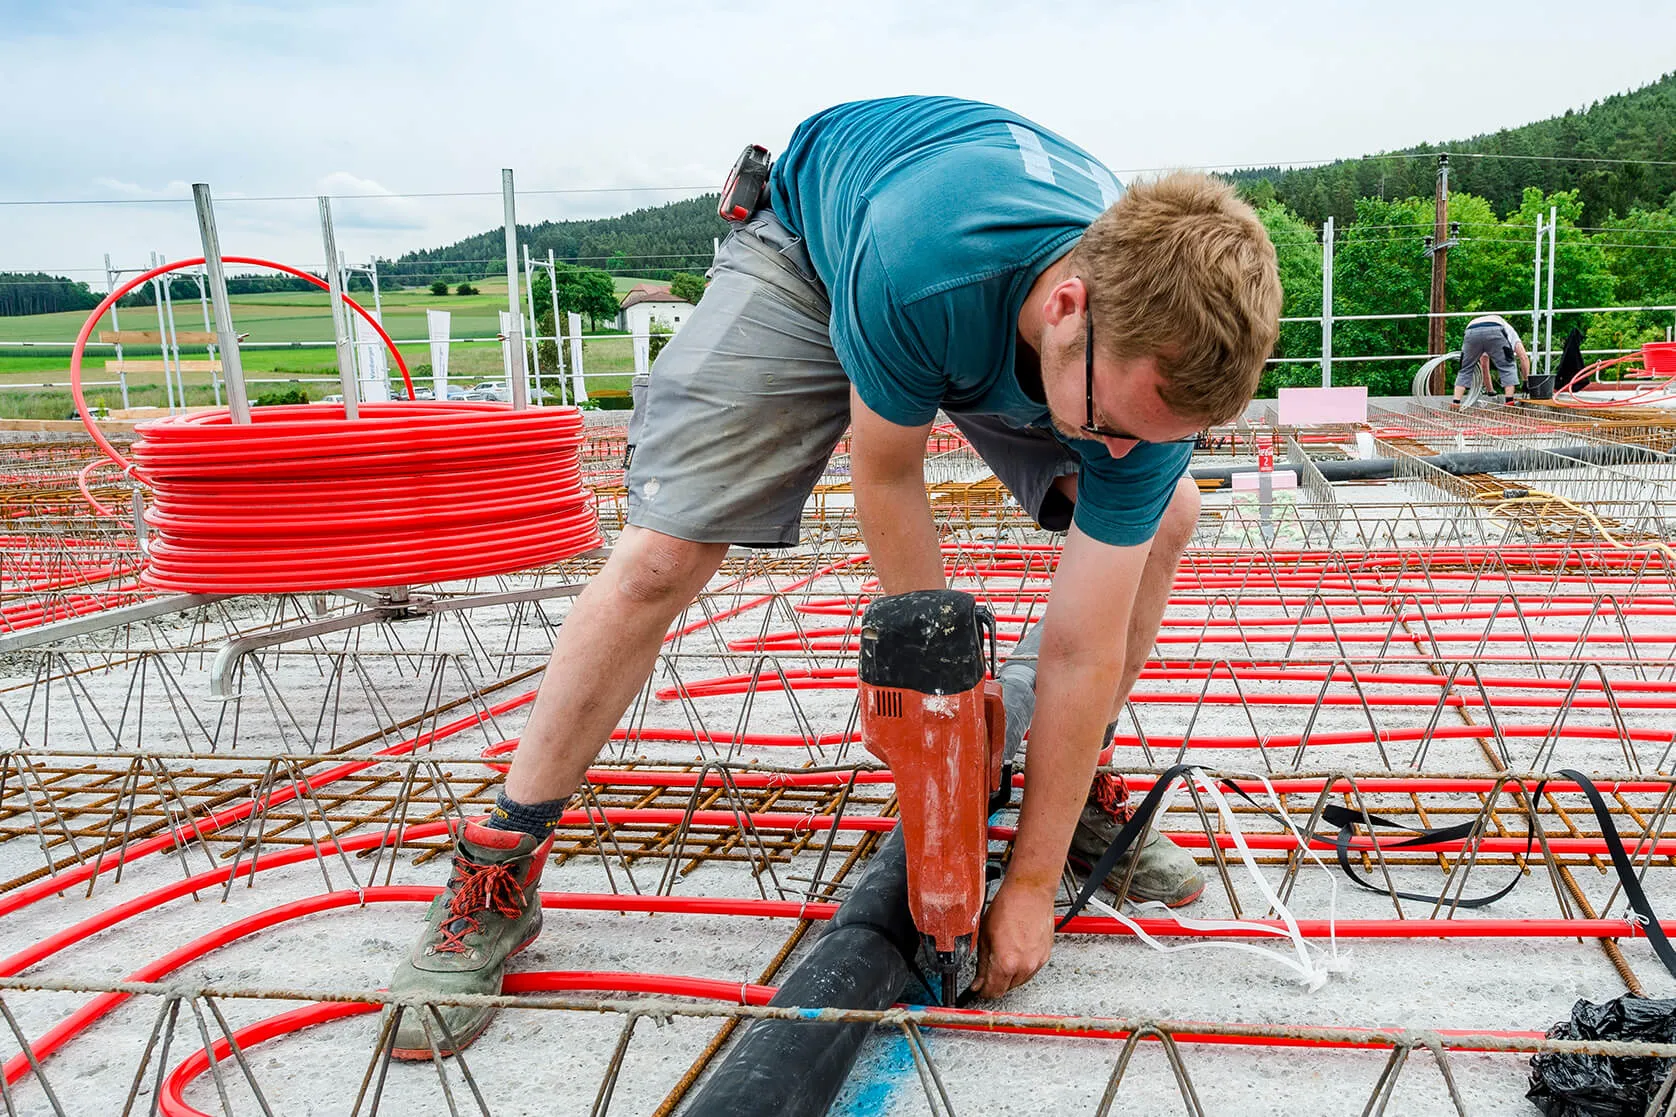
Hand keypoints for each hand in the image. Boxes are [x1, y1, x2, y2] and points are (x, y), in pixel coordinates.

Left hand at [968, 878, 1055, 999]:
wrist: (1030, 893)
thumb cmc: (1008, 907)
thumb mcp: (985, 936)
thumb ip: (982, 964)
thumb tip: (979, 981)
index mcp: (1006, 963)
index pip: (992, 991)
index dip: (982, 991)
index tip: (978, 988)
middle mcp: (1024, 967)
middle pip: (1006, 989)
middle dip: (995, 983)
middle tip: (987, 971)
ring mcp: (1037, 963)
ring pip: (1019, 981)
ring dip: (1009, 976)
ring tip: (1003, 956)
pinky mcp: (1045, 956)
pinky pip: (1030, 970)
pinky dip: (1021, 967)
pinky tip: (1015, 952)